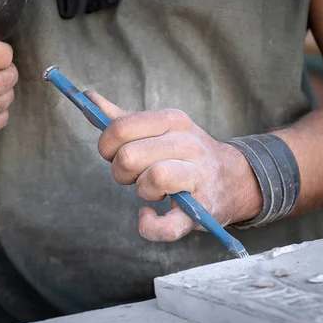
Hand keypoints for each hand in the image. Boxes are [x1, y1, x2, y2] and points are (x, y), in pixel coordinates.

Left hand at [85, 91, 261, 241]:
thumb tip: (89, 97)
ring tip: (151, 190)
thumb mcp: (159, 129)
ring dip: (141, 191)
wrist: (233, 179)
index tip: (114, 154)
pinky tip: (148, 215)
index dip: (106, 145)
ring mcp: (198, 177)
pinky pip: (168, 225)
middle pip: (129, 156)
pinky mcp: (203, 210)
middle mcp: (188, 144)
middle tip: (134, 175)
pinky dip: (150, 225)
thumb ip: (123, 117)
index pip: (121, 127)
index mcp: (172, 120)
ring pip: (152, 180)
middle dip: (121, 172)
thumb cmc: (185, 154)